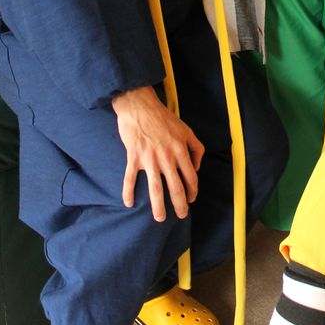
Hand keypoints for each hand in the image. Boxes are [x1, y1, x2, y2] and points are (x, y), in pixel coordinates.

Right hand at [112, 85, 204, 221]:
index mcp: (181, 150)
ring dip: (158, 206)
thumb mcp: (187, 130)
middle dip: (180, 205)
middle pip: (176, 187)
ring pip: (155, 189)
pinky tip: (129, 204)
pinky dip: (128, 192)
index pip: (191, 177)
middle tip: (180, 216)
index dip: (193, 191)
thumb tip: (196, 168)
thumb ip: (196, 148)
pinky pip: (130, 178)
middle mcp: (167, 157)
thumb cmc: (164, 118)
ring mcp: (150, 158)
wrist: (140, 106)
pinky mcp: (134, 156)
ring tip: (159, 218)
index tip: (191, 200)